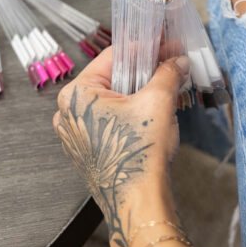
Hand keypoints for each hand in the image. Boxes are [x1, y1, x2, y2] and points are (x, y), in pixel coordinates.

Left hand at [53, 47, 190, 246]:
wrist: (139, 203)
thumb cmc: (138, 158)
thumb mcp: (159, 102)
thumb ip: (168, 73)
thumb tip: (176, 62)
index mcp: (77, 94)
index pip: (114, 55)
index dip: (146, 46)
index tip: (165, 43)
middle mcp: (68, 112)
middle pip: (112, 77)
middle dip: (144, 70)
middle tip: (169, 64)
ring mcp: (76, 133)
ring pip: (112, 99)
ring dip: (139, 91)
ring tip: (165, 88)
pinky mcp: (87, 149)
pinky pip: (110, 120)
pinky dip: (130, 112)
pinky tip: (152, 112)